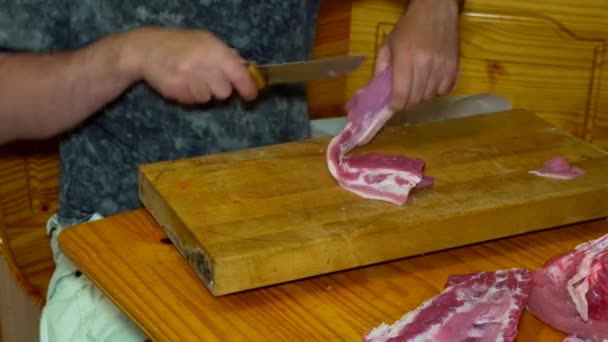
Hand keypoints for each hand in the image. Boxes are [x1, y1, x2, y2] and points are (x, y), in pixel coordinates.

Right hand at [123, 27, 256, 104]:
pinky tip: (181, 82)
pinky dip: (188, 95)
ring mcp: (187, 77)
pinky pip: (191, 101)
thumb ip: (225, 55)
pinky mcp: (175, 89)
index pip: (237, 72)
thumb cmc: (180, 45)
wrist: (146, 49)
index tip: (251, 95)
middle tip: (209, 79)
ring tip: (191, 78)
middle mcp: (202, 63)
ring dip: (202, 92)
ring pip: (207, 99)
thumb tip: (244, 68)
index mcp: (213, 49)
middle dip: (219, 89)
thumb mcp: (205, 41)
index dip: (247, 86)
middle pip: (224, 92)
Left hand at [375, 0, 460, 111]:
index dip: (396, 106)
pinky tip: (430, 82)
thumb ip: (381, 67)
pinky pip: (444, 91)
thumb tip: (378, 91)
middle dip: (407, 103)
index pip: (401, 94)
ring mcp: (441, 66)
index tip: (393, 106)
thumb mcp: (388, 44)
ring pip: (429, 97)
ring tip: (416, 87)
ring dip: (421, 97)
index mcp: (405, 58)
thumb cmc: (409, 27)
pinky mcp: (454, 67)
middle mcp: (424, 64)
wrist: (436, 10)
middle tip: (403, 98)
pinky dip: (436, 91)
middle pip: (416, 99)